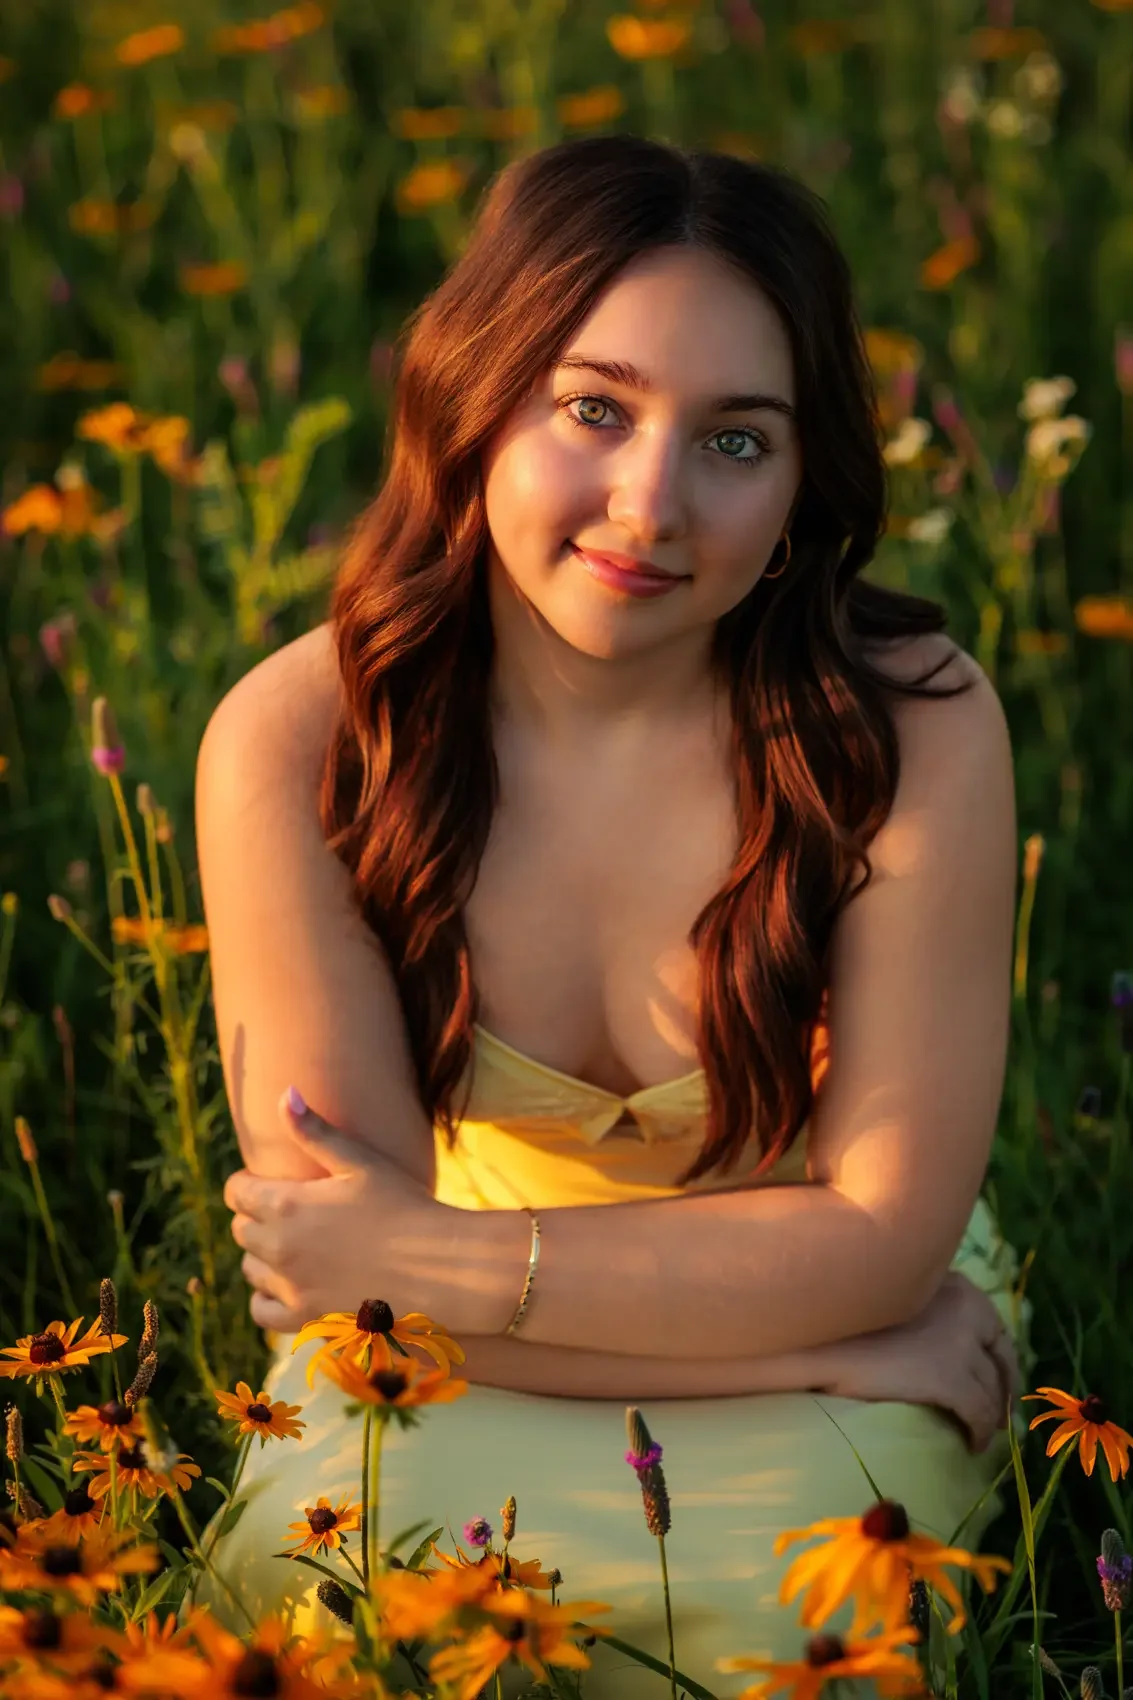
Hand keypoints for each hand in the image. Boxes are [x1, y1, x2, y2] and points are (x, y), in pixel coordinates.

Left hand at [224, 1090, 449, 1335]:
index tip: (263, 1181)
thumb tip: (285, 1093)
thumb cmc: (405, 1205)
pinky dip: (266, 1298)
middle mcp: (279, 1248)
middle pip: (241, 1230)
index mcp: (287, 1205)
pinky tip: (289, 1285)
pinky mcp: (305, 1319)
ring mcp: (290, 1287)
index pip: (237, 1192)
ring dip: (262, 1255)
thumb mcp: (360, 1162)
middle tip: (285, 1210)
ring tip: (291, 1245)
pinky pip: (261, 1312)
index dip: (246, 1183)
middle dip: (255, 1216)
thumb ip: (316, 1132)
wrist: (440, 1267)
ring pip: (250, 1269)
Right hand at [819, 1271, 1020, 1455]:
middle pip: (999, 1355)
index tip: (998, 1378)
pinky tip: (973, 1444)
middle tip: (1001, 1414)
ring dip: (992, 1413)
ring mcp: (959, 1341)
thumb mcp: (900, 1298)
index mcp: (952, 1283)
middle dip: (1003, 1386)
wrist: (821, 1334)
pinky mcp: (948, 1376)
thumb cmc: (848, 1315)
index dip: (999, 1357)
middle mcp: (966, 1306)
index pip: (993, 1324)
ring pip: (991, 1387)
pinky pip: (979, 1411)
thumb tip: (942, 1339)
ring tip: (984, 1433)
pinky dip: (981, 1431)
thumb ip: (928, 1307)